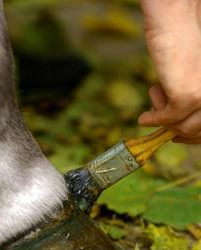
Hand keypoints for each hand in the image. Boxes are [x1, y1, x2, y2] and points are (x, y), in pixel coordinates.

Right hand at [139, 0, 200, 143]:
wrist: (173, 22)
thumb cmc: (182, 44)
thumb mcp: (192, 78)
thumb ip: (190, 98)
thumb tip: (178, 125)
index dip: (194, 135)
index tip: (180, 137)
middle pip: (198, 130)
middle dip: (178, 131)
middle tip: (163, 129)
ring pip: (183, 127)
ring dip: (164, 120)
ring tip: (153, 103)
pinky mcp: (187, 96)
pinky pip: (167, 119)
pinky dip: (153, 120)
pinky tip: (143, 119)